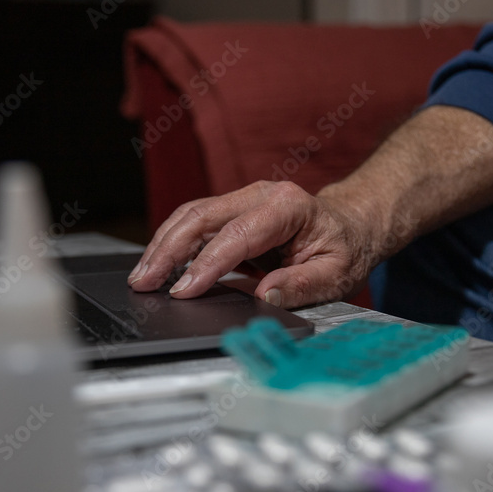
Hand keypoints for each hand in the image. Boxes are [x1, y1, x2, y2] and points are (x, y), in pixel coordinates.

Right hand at [127, 181, 381, 308]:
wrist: (350, 226)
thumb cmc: (345, 250)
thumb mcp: (337, 275)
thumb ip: (302, 285)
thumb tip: (265, 296)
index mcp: (288, 207)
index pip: (236, 235)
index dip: (206, 264)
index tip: (183, 290)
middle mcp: (260, 195)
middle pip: (202, 217)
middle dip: (168, 250)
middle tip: (145, 282)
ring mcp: (243, 199)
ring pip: (191, 215)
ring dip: (162, 245)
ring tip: (142, 277)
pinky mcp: (232, 211)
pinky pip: (195, 221)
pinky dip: (172, 242)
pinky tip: (158, 264)